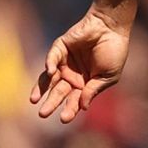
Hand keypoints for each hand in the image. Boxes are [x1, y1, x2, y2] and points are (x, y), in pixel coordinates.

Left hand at [31, 6, 131, 123]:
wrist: (111, 28)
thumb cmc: (114, 52)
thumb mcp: (108, 76)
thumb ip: (93, 90)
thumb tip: (82, 108)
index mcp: (85, 84)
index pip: (74, 100)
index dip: (70, 109)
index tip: (64, 120)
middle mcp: (72, 75)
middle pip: (58, 92)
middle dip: (51, 103)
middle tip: (43, 114)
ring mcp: (64, 62)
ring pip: (49, 79)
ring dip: (41, 89)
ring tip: (34, 100)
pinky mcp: (59, 48)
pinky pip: (52, 58)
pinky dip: (49, 65)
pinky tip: (50, 73)